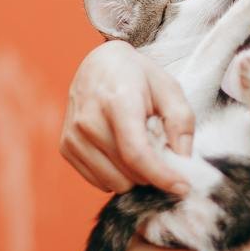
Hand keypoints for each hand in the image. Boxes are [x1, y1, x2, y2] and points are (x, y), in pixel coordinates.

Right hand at [61, 41, 193, 194]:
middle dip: (152, 172)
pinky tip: (121, 151)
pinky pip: (99, 181)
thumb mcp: (170, 89)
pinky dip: (116, 174)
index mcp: (117, 101)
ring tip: (139, 147)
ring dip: (134, 175)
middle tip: (159, 150)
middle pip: (128, 173)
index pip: (136, 153)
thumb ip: (181, 124)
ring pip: (114, 183)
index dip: (162, 176)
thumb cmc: (139, 77)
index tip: (183, 187)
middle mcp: (88, 120)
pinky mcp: (66, 147)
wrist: (101, 63)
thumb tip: (182, 161)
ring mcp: (73, 135)